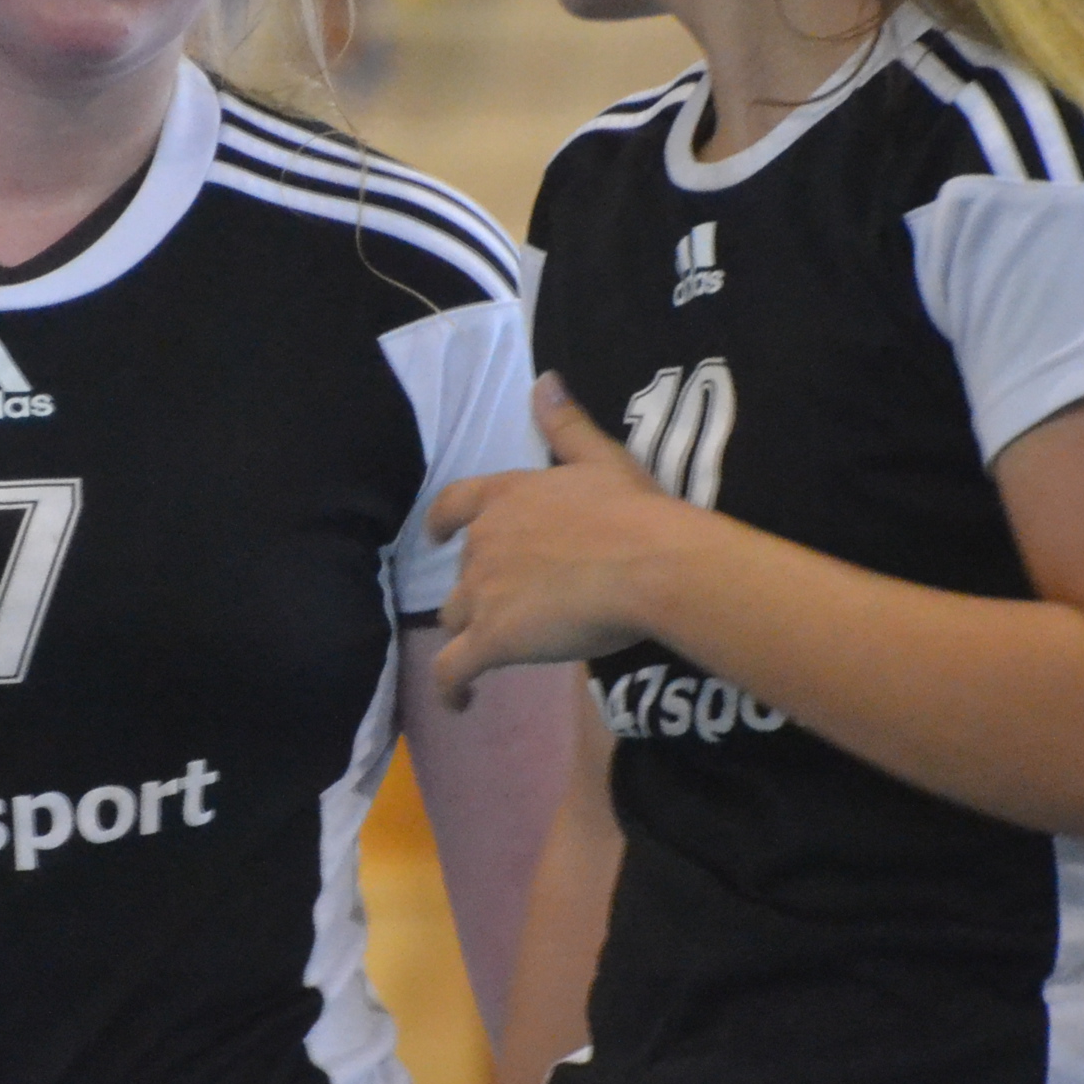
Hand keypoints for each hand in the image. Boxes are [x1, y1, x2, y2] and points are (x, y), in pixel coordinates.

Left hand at [426, 374, 697, 709]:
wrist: (646, 564)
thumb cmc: (633, 512)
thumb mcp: (601, 458)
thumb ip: (566, 424)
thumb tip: (543, 380)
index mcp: (506, 497)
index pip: (455, 504)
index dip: (442, 522)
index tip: (436, 535)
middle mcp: (483, 542)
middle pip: (462, 573)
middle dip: (480, 590)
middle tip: (512, 608)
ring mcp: (482, 592)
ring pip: (456, 619)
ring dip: (470, 632)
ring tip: (493, 653)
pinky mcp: (491, 640)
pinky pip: (453, 671)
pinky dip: (450, 688)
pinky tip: (460, 703)